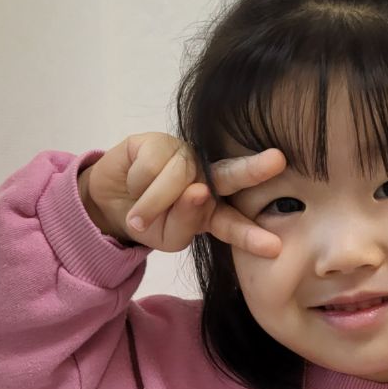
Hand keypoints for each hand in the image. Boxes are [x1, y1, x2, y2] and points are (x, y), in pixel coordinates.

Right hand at [78, 132, 285, 256]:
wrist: (110, 203)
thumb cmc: (148, 222)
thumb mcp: (167, 237)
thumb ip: (185, 222)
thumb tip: (197, 190)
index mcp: (214, 209)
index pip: (234, 223)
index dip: (250, 236)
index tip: (273, 247)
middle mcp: (206, 178)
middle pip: (232, 174)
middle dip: (254, 169)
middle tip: (277, 161)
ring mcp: (185, 157)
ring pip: (176, 180)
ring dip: (151, 205)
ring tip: (138, 214)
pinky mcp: (159, 141)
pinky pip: (150, 168)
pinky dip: (137, 185)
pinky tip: (134, 183)